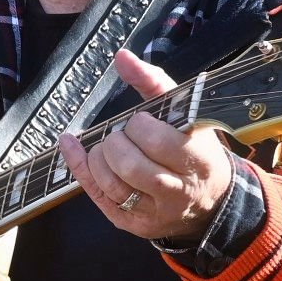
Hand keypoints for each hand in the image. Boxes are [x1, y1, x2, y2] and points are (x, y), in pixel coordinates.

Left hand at [59, 50, 230, 243]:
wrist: (210, 202)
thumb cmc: (194, 150)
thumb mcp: (185, 114)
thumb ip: (154, 83)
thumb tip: (121, 56)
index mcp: (197, 161)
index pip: (157, 141)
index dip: (140, 127)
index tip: (140, 122)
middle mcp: (177, 191)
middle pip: (130, 165)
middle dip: (117, 143)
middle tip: (123, 136)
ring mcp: (154, 212)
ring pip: (112, 184)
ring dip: (99, 158)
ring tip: (108, 147)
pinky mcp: (133, 224)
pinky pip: (98, 196)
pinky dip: (79, 167)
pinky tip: (71, 146)